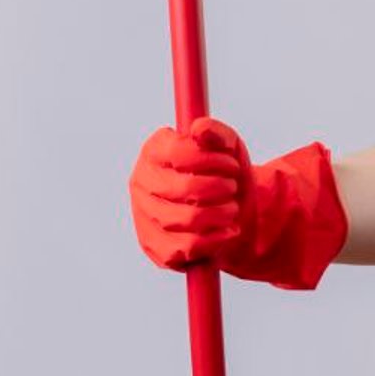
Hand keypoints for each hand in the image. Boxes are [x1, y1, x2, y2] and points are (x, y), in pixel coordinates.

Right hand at [128, 116, 347, 290]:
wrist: (234, 212)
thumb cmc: (225, 173)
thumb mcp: (229, 147)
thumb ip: (217, 133)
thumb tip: (199, 128)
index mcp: (154, 151)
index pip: (178, 152)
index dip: (213, 159)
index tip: (231, 164)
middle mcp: (141, 182)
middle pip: (185, 188)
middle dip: (222, 188)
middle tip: (232, 187)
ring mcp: (144, 216)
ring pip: (188, 219)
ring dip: (223, 213)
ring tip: (232, 208)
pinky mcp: (155, 247)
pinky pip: (188, 246)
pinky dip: (216, 238)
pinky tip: (228, 229)